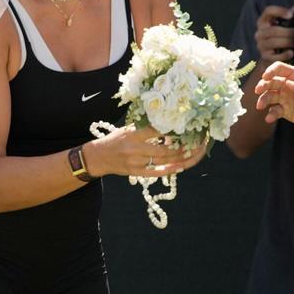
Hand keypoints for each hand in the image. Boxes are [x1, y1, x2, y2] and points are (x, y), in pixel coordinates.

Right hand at [87, 125, 204, 177]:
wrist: (98, 157)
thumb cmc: (114, 140)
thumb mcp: (127, 128)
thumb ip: (144, 126)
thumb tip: (166, 120)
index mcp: (133, 135)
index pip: (156, 131)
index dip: (173, 129)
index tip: (186, 126)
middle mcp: (135, 149)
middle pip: (163, 150)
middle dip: (181, 147)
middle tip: (196, 142)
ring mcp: (135, 163)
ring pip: (162, 161)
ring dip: (179, 158)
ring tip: (193, 152)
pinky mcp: (135, 173)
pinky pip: (155, 173)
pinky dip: (169, 170)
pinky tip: (181, 167)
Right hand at [254, 5, 293, 63]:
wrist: (274, 54)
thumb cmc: (281, 34)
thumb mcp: (286, 22)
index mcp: (264, 20)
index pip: (268, 11)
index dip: (279, 11)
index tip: (290, 15)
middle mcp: (260, 32)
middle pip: (273, 30)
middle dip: (288, 32)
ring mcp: (261, 45)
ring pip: (273, 42)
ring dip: (287, 42)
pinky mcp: (265, 56)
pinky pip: (274, 56)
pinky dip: (284, 55)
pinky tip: (291, 53)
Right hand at [254, 61, 293, 127]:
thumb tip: (288, 84)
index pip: (280, 68)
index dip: (271, 71)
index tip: (265, 77)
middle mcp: (288, 85)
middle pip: (271, 82)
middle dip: (263, 85)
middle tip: (258, 90)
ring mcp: (286, 98)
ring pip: (270, 96)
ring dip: (263, 99)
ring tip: (260, 106)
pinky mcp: (286, 110)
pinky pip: (275, 111)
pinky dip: (270, 114)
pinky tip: (269, 118)